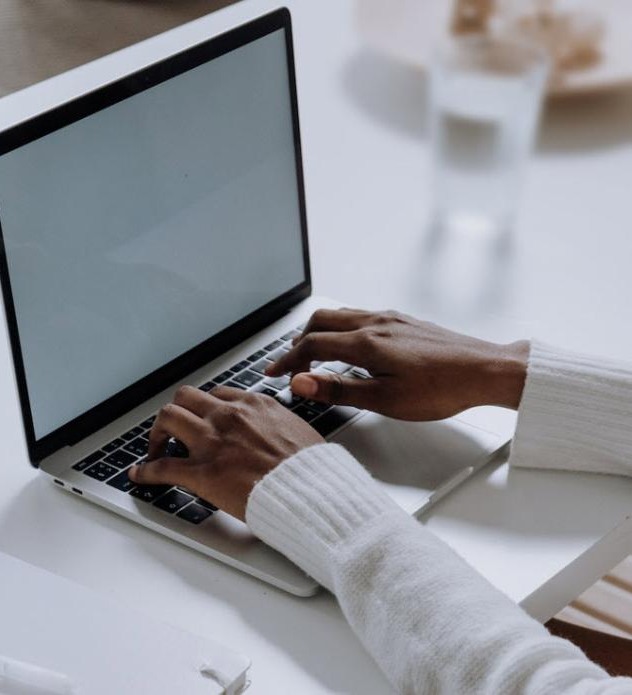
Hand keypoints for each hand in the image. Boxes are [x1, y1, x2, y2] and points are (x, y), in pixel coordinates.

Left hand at [128, 385, 323, 519]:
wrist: (314, 493)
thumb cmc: (314, 471)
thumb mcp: (299, 430)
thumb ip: (278, 425)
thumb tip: (276, 431)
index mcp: (254, 405)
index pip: (216, 394)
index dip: (203, 408)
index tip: (199, 419)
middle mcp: (229, 416)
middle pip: (185, 398)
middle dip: (175, 414)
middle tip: (172, 431)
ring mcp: (213, 442)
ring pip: (167, 419)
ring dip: (156, 434)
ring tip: (154, 449)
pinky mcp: (202, 472)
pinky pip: (162, 466)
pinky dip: (146, 471)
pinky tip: (139, 475)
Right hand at [266, 308, 528, 420]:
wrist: (486, 370)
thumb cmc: (442, 389)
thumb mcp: (385, 400)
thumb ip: (339, 389)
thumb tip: (301, 383)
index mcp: (366, 343)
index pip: (311, 346)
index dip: (287, 361)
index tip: (274, 374)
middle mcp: (375, 323)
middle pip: (320, 322)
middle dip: (298, 342)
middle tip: (290, 365)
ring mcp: (390, 318)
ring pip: (340, 315)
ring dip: (318, 332)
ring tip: (313, 354)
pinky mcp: (403, 320)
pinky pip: (360, 315)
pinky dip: (341, 327)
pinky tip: (350, 345)